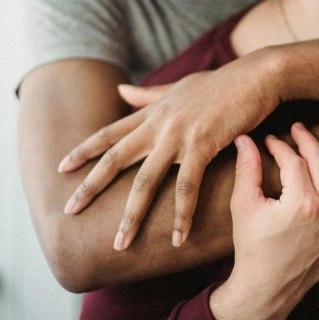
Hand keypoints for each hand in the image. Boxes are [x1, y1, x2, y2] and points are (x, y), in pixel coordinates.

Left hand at [58, 51, 282, 248]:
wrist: (256, 76)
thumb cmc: (222, 84)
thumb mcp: (179, 87)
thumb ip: (149, 95)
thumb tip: (120, 90)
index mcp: (153, 112)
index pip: (110, 133)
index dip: (84, 150)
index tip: (61, 167)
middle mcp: (159, 123)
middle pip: (116, 158)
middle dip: (90, 185)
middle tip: (69, 210)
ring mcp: (179, 134)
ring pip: (146, 180)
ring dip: (132, 215)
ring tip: (120, 244)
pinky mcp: (204, 144)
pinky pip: (188, 186)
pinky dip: (182, 214)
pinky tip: (177, 237)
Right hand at [209, 123, 318, 319]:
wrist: (266, 289)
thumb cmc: (252, 247)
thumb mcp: (243, 205)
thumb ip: (247, 168)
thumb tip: (244, 137)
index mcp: (300, 203)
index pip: (293, 161)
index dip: (280, 146)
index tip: (269, 141)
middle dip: (308, 142)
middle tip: (298, 128)